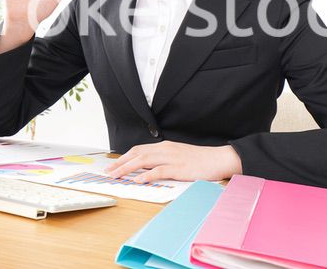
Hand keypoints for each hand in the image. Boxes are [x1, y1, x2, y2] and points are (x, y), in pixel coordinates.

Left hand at [103, 141, 242, 183]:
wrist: (218, 159)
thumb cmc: (199, 160)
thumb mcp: (177, 156)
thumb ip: (162, 159)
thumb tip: (146, 168)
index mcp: (164, 146)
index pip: (138, 150)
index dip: (124, 158)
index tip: (113, 165)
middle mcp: (165, 149)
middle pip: (137, 154)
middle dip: (120, 163)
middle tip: (108, 172)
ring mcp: (171, 158)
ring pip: (144, 161)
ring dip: (128, 168)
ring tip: (116, 175)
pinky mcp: (178, 168)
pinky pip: (159, 171)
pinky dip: (146, 175)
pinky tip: (138, 180)